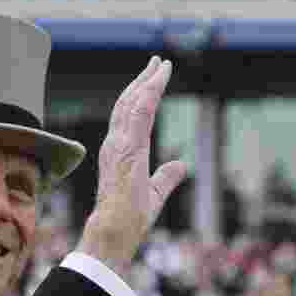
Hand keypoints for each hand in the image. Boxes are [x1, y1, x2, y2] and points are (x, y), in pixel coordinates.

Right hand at [77, 57, 187, 279]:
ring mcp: (119, 144)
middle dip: (142, 82)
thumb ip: (166, 178)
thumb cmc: (129, 220)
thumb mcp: (154, 195)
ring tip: (160, 64)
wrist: (115, 232)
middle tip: (156, 63)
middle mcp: (115, 144)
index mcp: (121, 153)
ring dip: (147, 81)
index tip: (153, 79)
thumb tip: (180, 166)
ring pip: (132, 103)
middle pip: (127, 104)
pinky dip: (149, 91)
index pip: (130, 118)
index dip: (141, 97)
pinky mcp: (127, 147)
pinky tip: (158, 77)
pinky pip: (138, 111)